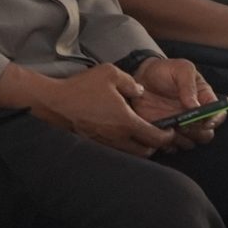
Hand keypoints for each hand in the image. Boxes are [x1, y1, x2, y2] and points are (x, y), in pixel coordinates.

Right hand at [28, 63, 173, 157]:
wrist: (56, 103)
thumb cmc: (83, 87)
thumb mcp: (110, 74)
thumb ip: (131, 82)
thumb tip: (140, 92)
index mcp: (126, 121)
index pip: (155, 137)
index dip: (167, 136)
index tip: (171, 130)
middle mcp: (118, 137)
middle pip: (146, 152)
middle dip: (155, 145)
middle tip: (159, 133)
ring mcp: (107, 143)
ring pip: (132, 153)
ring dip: (140, 146)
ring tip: (142, 133)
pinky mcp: (96, 144)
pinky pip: (118, 149)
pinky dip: (126, 145)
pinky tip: (122, 131)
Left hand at [128, 55, 224, 148]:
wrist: (142, 76)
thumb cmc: (166, 70)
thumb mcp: (181, 69)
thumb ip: (188, 85)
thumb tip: (194, 106)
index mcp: (204, 100)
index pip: (219, 115)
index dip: (215, 120)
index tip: (206, 121)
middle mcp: (195, 116)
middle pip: (206, 134)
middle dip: (198, 132)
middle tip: (184, 123)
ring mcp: (180, 126)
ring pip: (190, 143)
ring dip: (182, 138)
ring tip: (170, 125)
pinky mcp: (165, 133)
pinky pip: (171, 147)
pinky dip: (167, 143)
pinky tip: (160, 130)